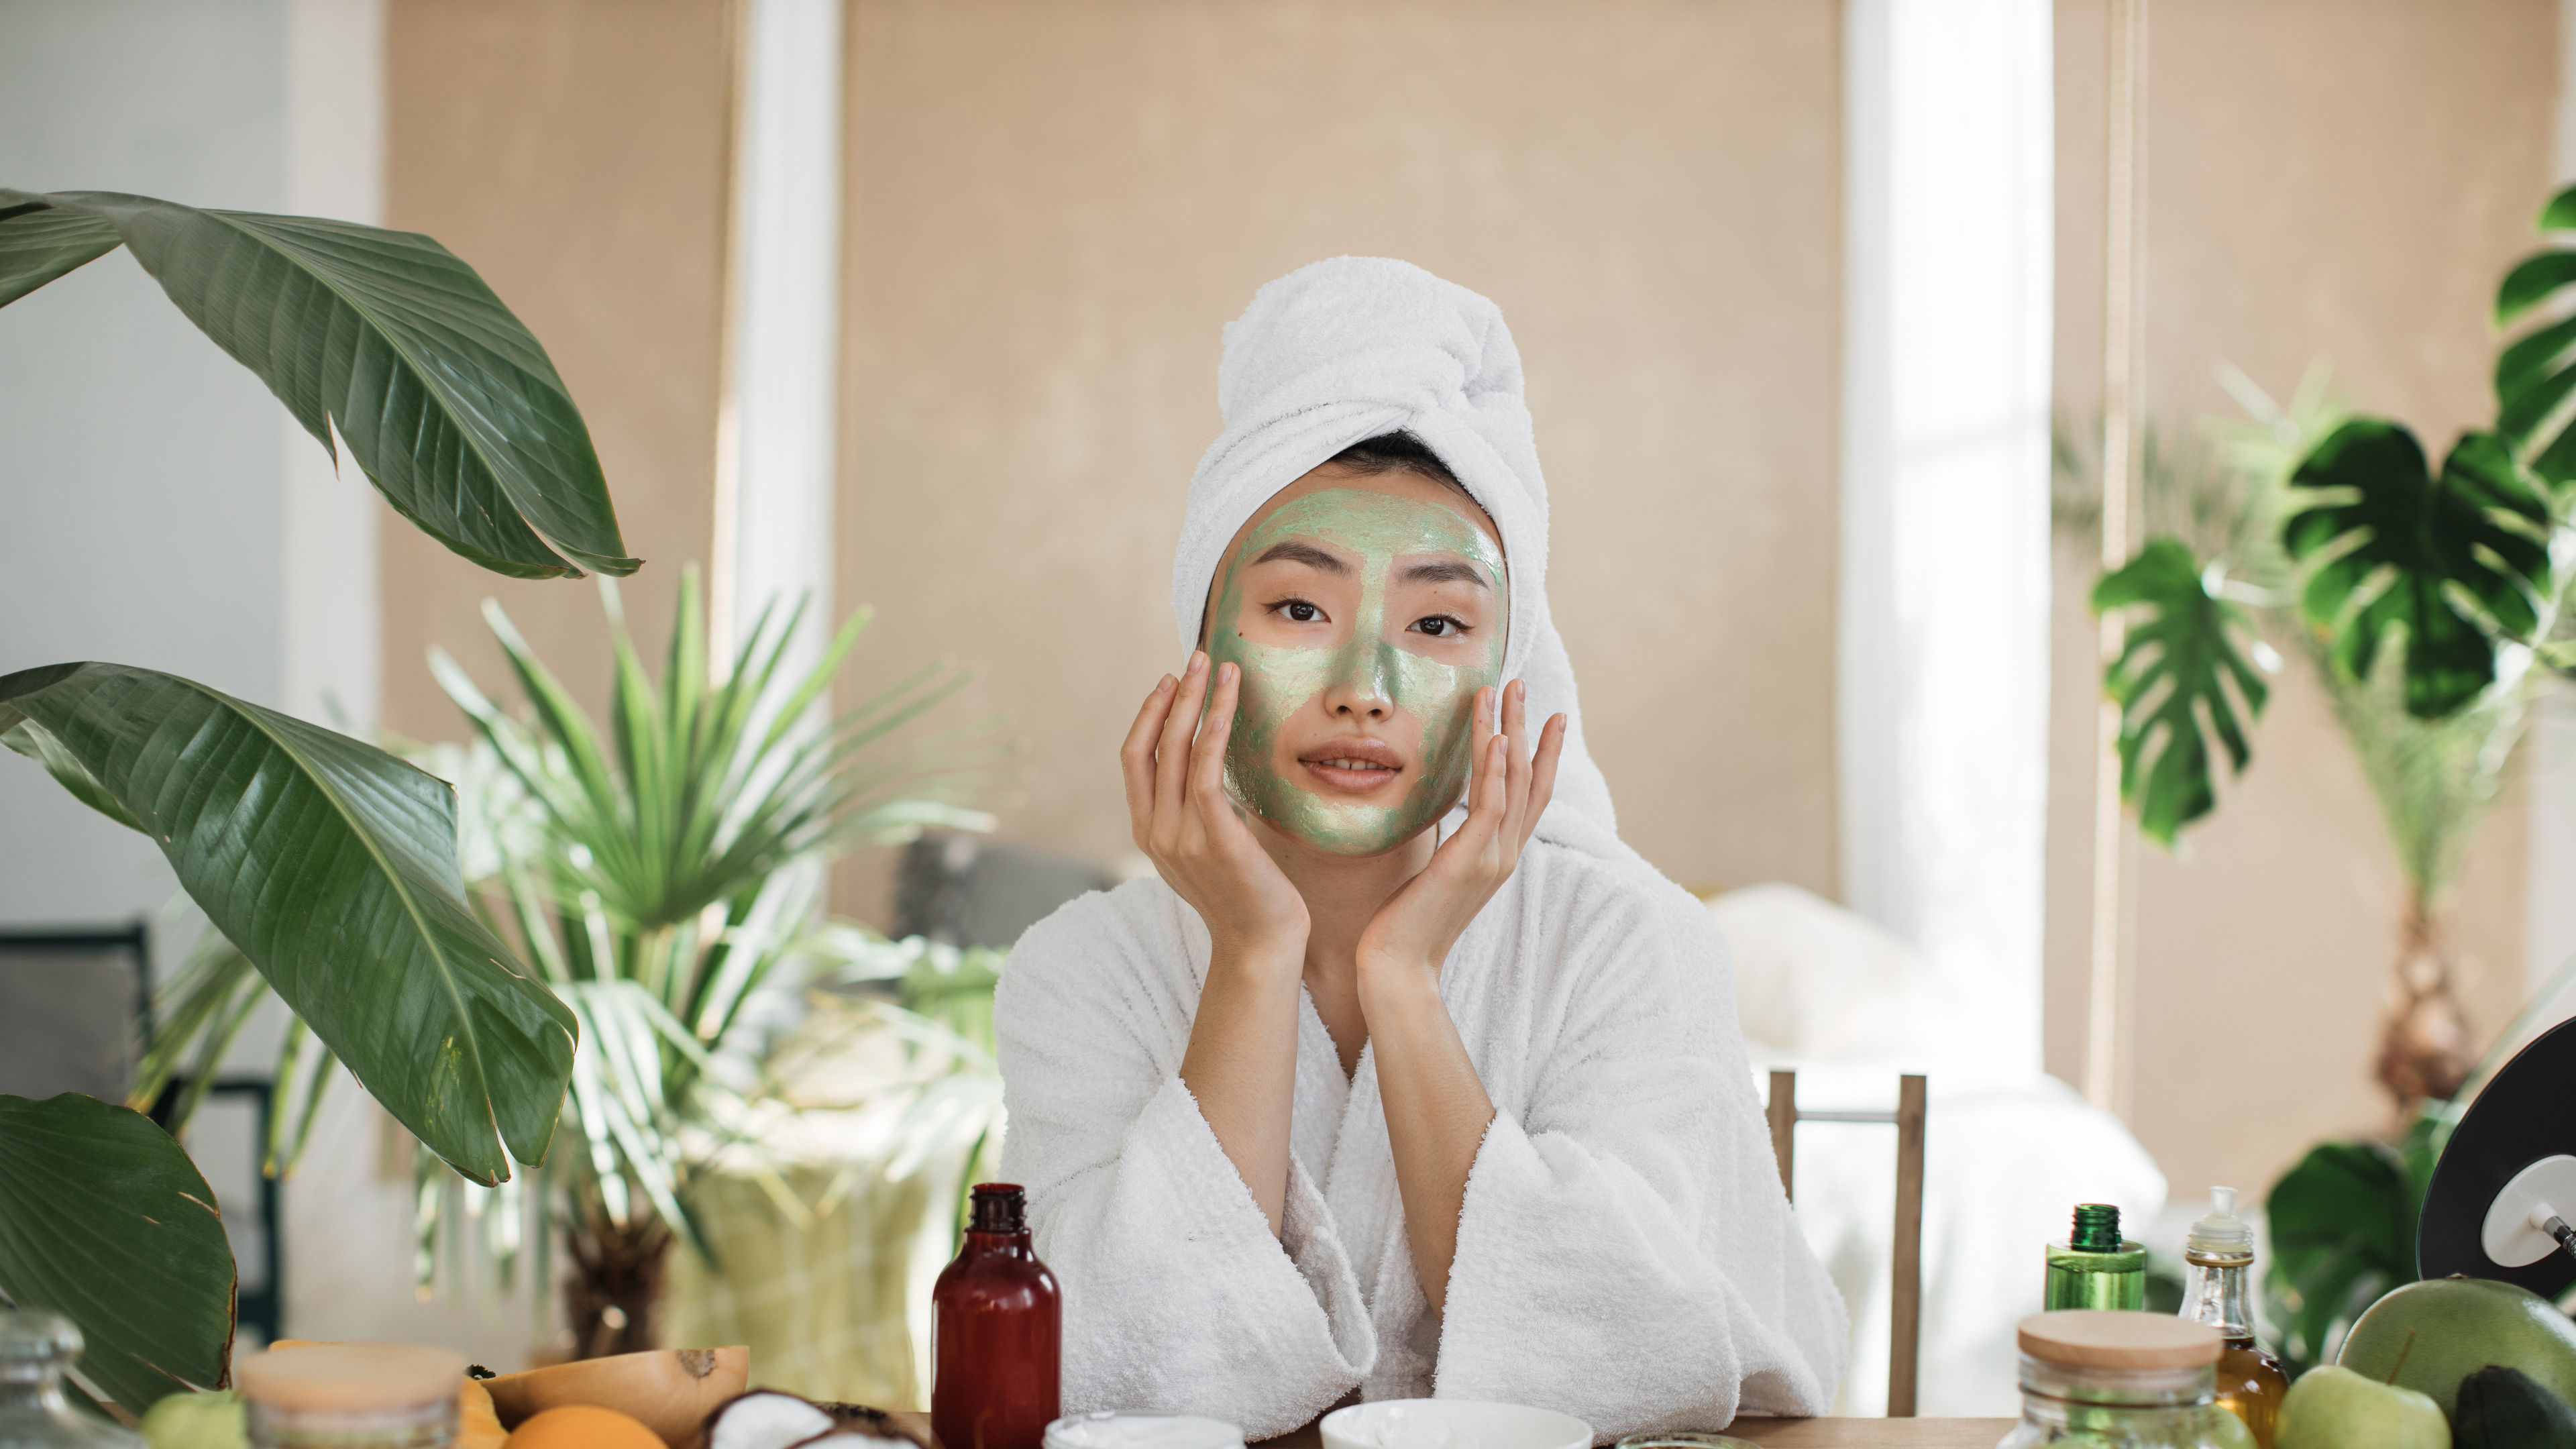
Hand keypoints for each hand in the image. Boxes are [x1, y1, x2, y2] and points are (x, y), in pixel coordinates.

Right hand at [1121, 652, 1309, 969]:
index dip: (1149, 715)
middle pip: (1151, 746)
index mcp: (1149, 832)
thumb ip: (1199, 814)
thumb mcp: (1208, 849)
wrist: (1260, 946)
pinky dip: (1214, 732)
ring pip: (1177, 751)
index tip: (1171, 681)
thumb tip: (1215, 771)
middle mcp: (1155, 831)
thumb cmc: (1246, 895)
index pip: (1135, 758)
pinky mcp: (1213, 838)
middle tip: (1196, 658)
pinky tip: (1227, 705)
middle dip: (1172, 696)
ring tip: (1218, 667)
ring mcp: (1180, 836)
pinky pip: (1206, 773)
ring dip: (1196, 702)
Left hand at [1355, 678, 1565, 990]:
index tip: (1548, 716)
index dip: (1542, 754)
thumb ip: (1451, 844)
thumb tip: (1445, 817)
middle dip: (1528, 728)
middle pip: (1528, 780)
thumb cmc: (1408, 923)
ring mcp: (1491, 858)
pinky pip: (1489, 807)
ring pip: (1512, 783)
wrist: (1398, 967)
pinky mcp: (1468, 861)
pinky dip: (1495, 770)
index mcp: (1498, 856)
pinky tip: (1496, 737)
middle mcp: (1503, 855)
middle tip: (1523, 684)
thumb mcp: (1437, 873)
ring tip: (1507, 691)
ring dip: (1511, 731)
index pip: (1529, 796)